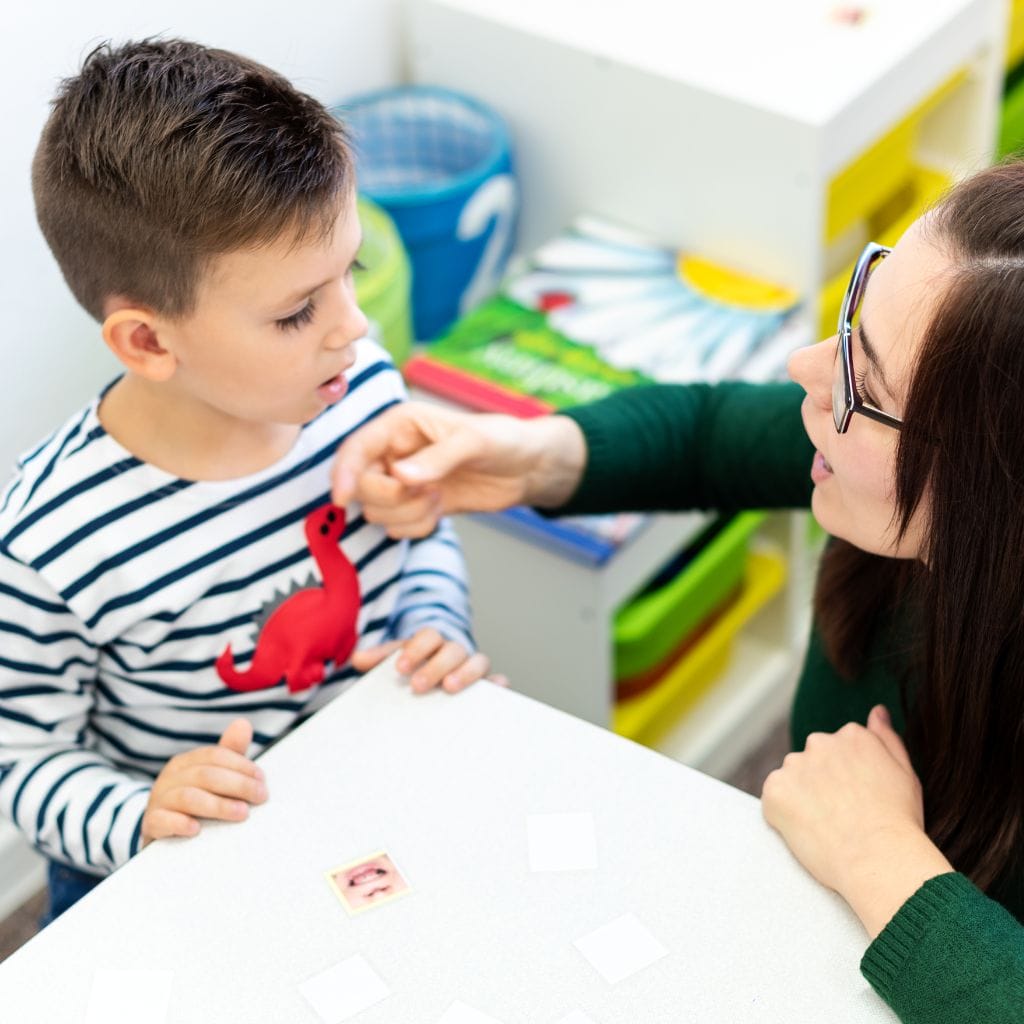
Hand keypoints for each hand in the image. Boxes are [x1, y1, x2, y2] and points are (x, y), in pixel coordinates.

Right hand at [141, 719, 267, 844]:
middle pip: (206, 775)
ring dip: (218, 805)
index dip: (241, 766)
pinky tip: (196, 829)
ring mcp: (158, 800)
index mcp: (185, 762)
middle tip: (260, 797)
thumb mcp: (211, 776)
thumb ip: (229, 753)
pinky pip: (161, 820)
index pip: (215, 756)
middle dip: (238, 785)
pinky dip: (179, 823)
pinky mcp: (151, 824)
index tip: (262, 780)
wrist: (161, 830)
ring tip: (242, 813)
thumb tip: (243, 723)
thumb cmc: (193, 800)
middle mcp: (169, 777)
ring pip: (188, 797)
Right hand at [330, 402, 586, 537]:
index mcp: (401, 425)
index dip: (343, 473)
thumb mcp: (474, 443)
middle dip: (391, 497)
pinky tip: (439, 511)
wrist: (528, 468)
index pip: (356, 449)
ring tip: (437, 498)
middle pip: (362, 486)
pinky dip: (417, 526)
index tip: (342, 499)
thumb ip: (437, 459)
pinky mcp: (417, 505)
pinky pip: (397, 527)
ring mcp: (405, 481)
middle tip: (426, 491)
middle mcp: (396, 452)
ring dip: (407, 514)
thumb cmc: (504, 441)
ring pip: (377, 510)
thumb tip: (400, 475)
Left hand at [351, 627, 505, 693]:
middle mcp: (455, 650)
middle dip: (436, 666)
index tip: (400, 668)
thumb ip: (379, 658)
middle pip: (451, 650)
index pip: (428, 636)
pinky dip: (498, 683)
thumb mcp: (396, 658)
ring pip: (478, 661)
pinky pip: (497, 680)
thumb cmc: (415, 665)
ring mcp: (473, 665)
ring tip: (450, 688)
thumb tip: (358, 659)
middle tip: (418, 686)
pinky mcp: (486, 684)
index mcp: (432, 641)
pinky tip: (496, 688)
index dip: (416, 649)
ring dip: (466, 673)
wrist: (434, 669)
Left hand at [761, 705, 951, 937]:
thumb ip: (887, 738)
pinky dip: (784, 815)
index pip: (838, 751)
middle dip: (821, 784)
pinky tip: (808, 831)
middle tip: (842, 816)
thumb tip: (877, 711)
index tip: (858, 801)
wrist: (879, 858)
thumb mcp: (905, 773)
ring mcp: (794, 766)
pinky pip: (774, 800)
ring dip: (801, 797)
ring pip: (791, 779)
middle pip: (812, 761)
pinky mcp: (774, 790)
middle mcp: (819, 743)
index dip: (847, 781)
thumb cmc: (899, 822)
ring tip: (827, 826)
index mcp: (851, 736)